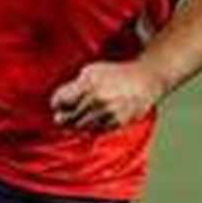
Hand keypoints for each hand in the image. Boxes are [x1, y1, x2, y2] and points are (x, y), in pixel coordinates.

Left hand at [51, 61, 166, 131]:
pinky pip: (96, 131)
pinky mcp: (117, 122)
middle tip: (60, 117)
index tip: (57, 104)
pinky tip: (91, 121)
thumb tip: (59, 103)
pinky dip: (91, 128)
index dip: (57, 103)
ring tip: (75, 120)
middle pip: (69, 117)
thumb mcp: (92, 71)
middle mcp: (97, 99)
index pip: (61, 101)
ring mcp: (107, 112)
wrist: (145, 79)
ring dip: (76, 124)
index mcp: (88, 83)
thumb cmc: (117, 73)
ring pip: (81, 127)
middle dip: (63, 117)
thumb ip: (74, 85)